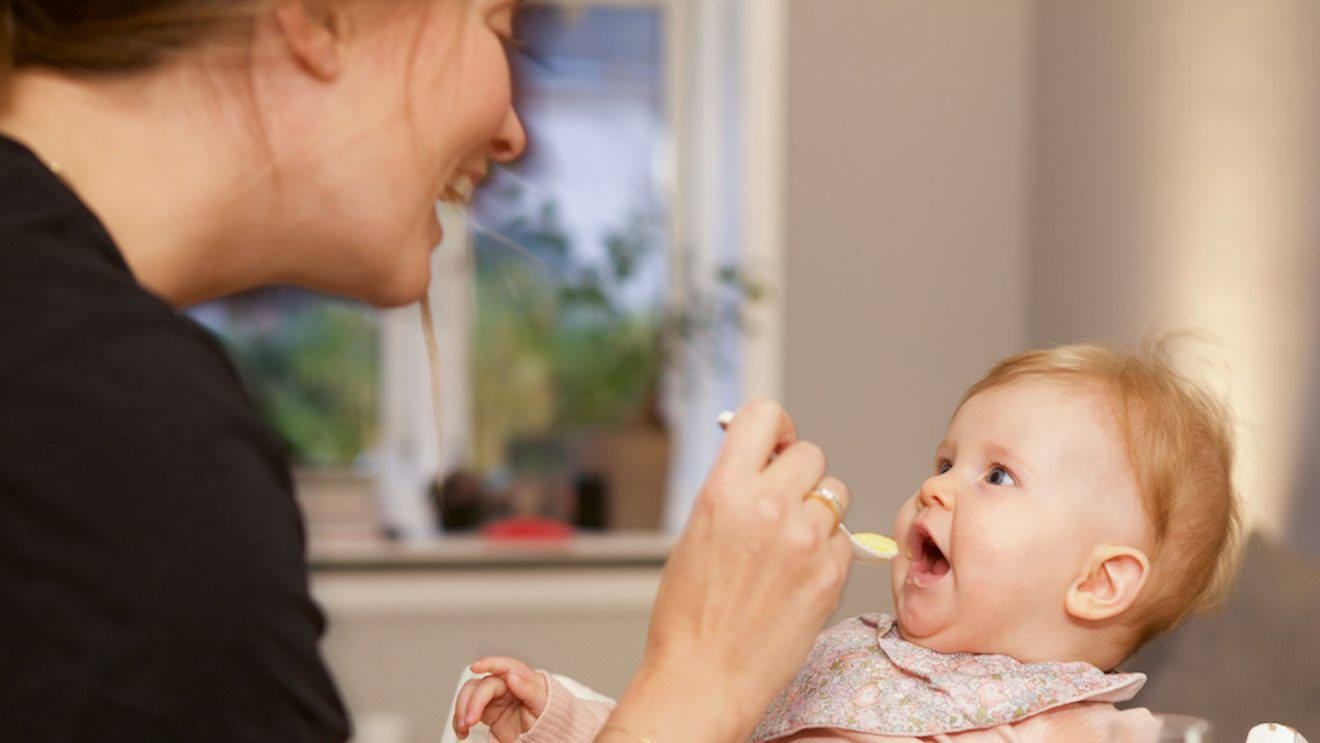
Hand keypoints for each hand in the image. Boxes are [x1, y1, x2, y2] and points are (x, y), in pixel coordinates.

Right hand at [453, 656, 548, 741]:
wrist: (543, 736)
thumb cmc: (548, 716)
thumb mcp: (543, 703)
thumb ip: (529, 688)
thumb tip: (512, 676)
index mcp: (521, 678)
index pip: (504, 666)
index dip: (488, 663)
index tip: (475, 667)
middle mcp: (505, 685)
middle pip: (481, 685)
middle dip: (471, 702)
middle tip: (470, 720)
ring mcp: (494, 698)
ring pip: (469, 695)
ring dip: (462, 710)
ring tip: (463, 727)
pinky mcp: (486, 711)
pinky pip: (467, 711)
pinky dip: (460, 720)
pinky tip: (462, 731)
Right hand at [606, 399, 852, 741]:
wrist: (704, 677)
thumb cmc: (688, 612)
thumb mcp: (696, 531)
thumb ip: (733, 489)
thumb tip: (766, 460)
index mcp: (725, 489)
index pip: (764, 415)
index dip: (775, 426)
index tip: (774, 444)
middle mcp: (769, 507)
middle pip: (810, 453)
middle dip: (797, 474)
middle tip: (781, 503)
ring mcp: (806, 540)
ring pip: (836, 493)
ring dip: (819, 510)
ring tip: (791, 543)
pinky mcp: (832, 573)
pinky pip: (844, 539)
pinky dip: (827, 552)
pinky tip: (798, 576)